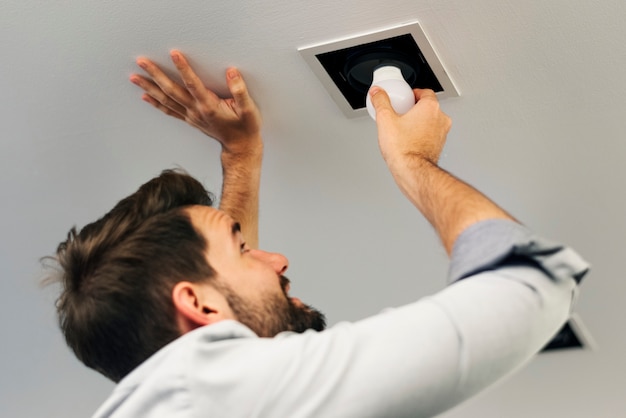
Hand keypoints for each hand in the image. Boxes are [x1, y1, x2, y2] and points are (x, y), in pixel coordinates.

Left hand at [130, 50, 261, 155]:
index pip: (192, 84)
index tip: (174, 53)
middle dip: (155, 75)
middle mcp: (196, 111)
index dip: (183, 68)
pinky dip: (155, 103)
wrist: (240, 148)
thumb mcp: (249, 110)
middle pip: (171, 90)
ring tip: (134, 77)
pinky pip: (168, 110)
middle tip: (141, 62)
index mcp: (209, 106)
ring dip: (149, 87)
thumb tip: (232, 73)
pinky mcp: (190, 119)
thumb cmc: (245, 129)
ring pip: (166, 100)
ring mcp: (190, 116)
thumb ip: (240, 92)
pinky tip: (145, 96)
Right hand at [369, 87, 451, 166]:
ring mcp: (442, 133)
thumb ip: (381, 101)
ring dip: (418, 122)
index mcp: (430, 107)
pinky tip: (408, 141)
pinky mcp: (439, 146)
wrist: (412, 171)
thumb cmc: (403, 149)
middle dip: (414, 109)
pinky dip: (421, 135)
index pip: (425, 92)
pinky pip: (430, 135)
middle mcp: (441, 119)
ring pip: (430, 121)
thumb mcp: (385, 120)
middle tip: (401, 113)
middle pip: (428, 107)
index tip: (404, 98)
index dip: (412, 93)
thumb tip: (377, 92)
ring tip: (403, 129)